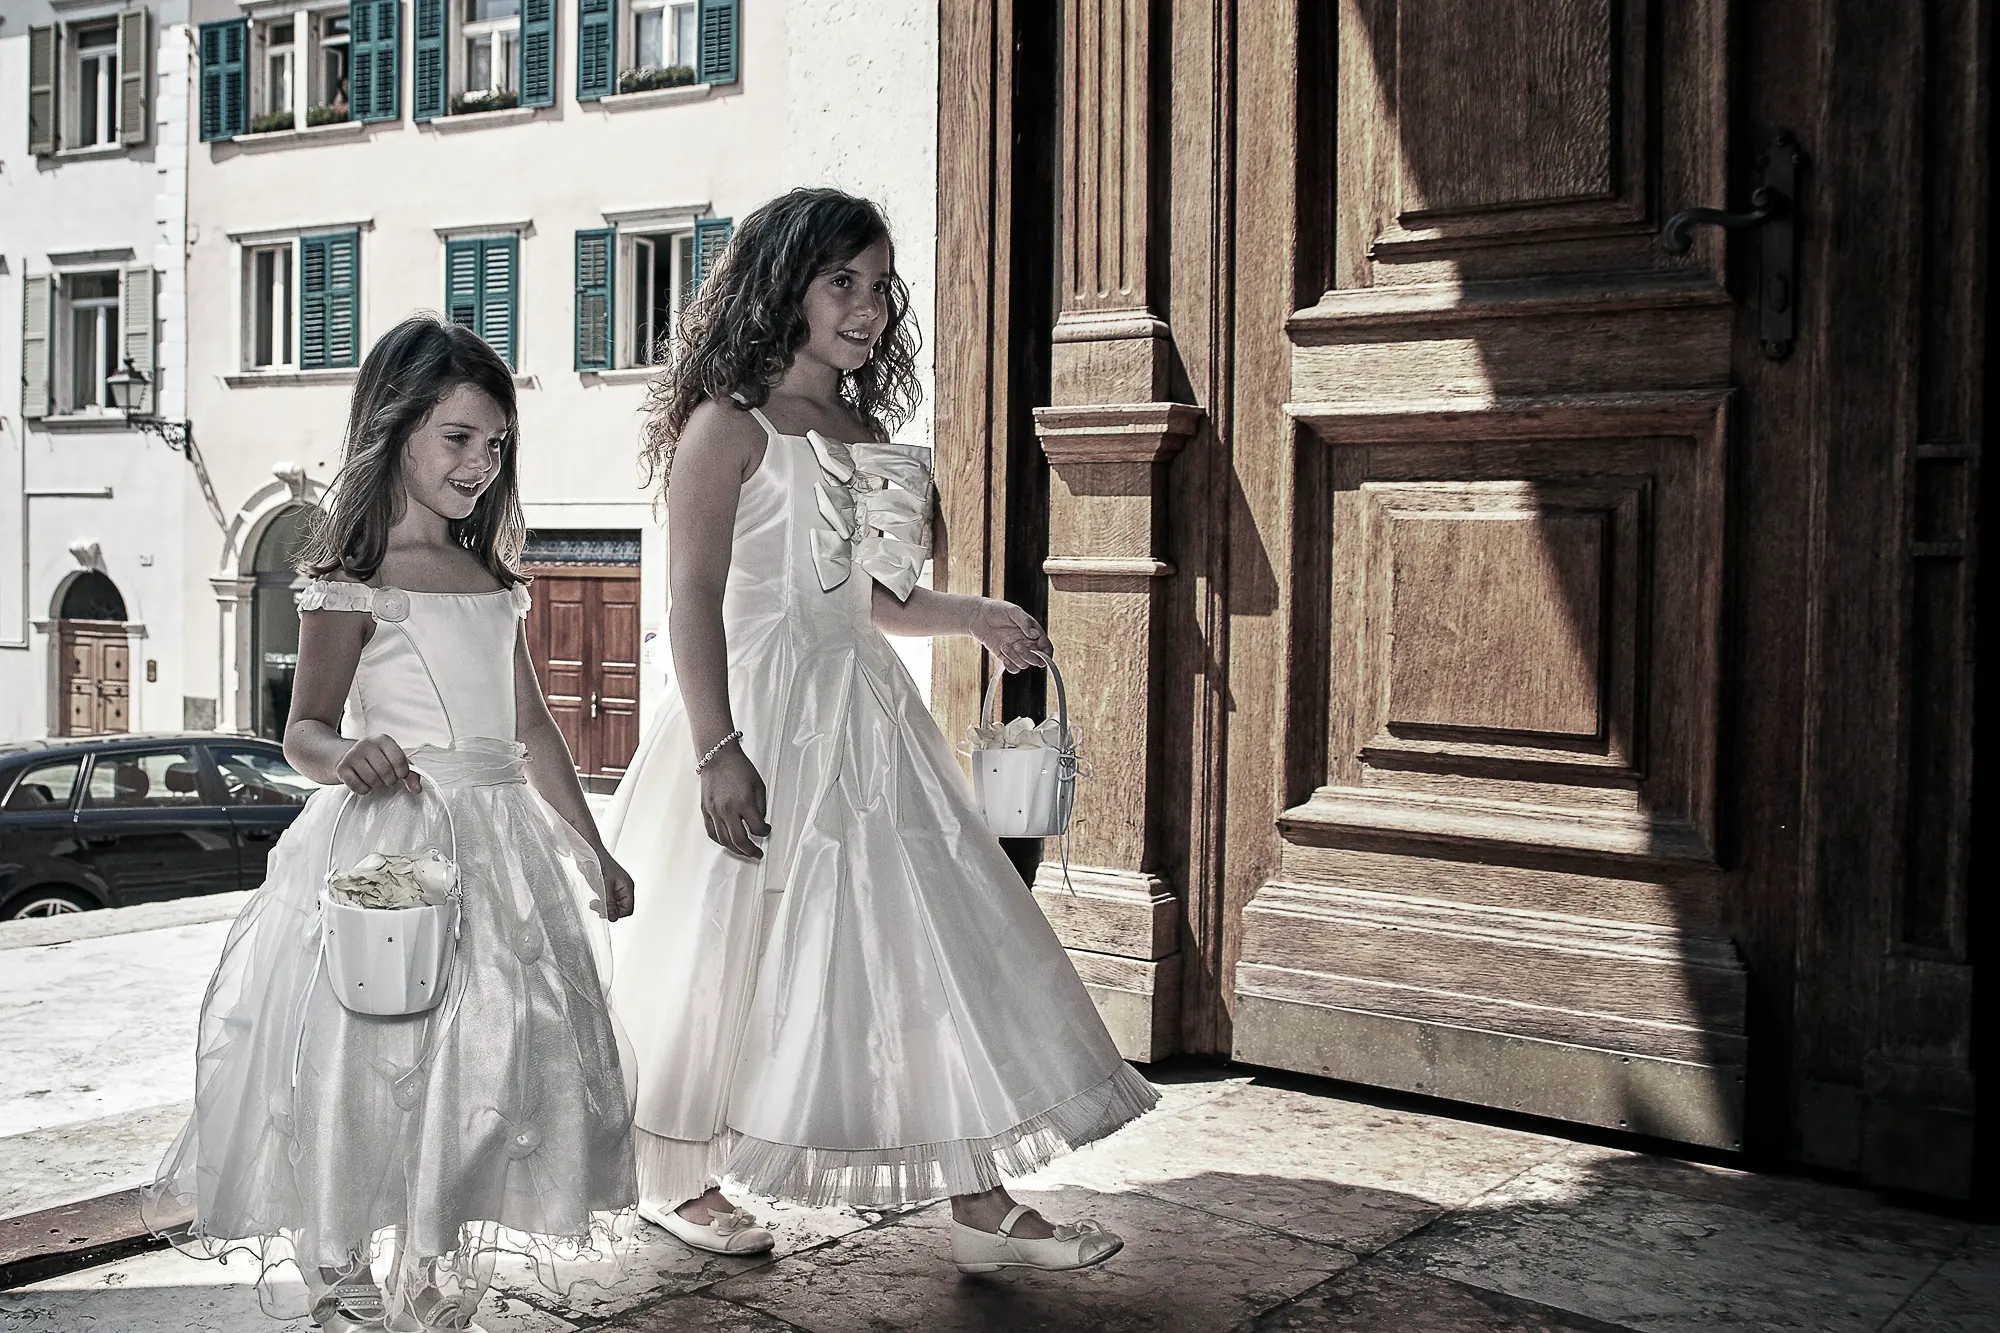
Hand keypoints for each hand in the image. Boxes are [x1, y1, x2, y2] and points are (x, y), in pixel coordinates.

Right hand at [334, 734, 420, 794]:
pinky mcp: (342, 768)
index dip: (402, 773)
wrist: (345, 755)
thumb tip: (417, 789)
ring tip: (375, 779)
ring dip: (377, 786)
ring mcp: (352, 755)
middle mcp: (366, 744)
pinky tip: (364, 782)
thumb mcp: (395, 761)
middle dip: (389, 781)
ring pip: (373, 781)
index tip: (399, 774)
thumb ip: (410, 774)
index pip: (399, 761)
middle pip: (386, 772)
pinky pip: (358, 787)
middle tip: (385, 778)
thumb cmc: (375, 759)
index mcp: (383, 740)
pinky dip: (364, 790)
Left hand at [593, 851, 635, 921]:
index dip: (617, 914)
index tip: (606, 913)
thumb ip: (609, 903)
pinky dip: (601, 904)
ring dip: (604, 908)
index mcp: (627, 887)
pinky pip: (608, 902)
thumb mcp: (605, 887)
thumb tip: (612, 917)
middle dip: (609, 911)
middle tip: (598, 908)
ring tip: (595, 904)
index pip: (628, 908)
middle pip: (621, 909)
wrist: (590, 854)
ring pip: (614, 906)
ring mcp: (615, 889)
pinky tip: (595, 900)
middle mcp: (623, 889)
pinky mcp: (608, 889)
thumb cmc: (600, 864)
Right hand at [698, 744, 769, 859]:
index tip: (766, 830)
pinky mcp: (705, 810)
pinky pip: (712, 832)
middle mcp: (728, 810)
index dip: (765, 832)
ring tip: (744, 851)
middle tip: (757, 854)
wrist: (717, 757)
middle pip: (740, 841)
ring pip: (725, 840)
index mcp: (744, 802)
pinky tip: (727, 842)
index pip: (757, 828)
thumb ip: (760, 806)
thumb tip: (759, 822)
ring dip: (736, 850)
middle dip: (751, 851)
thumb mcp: (758, 785)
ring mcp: (715, 812)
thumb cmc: (740, 768)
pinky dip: (720, 841)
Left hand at [969, 599, 1052, 672]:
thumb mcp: (1012, 611)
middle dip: (1028, 655)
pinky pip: (1014, 668)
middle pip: (1037, 659)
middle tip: (1016, 644)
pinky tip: (1003, 656)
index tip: (1039, 653)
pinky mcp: (1006, 657)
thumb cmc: (997, 610)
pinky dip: (1010, 665)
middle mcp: (1027, 644)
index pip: (1046, 647)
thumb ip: (1025, 622)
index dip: (1046, 654)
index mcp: (1034, 632)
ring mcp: (1017, 652)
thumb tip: (1035, 635)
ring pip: (1024, 664)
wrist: (979, 616)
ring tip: (1004, 645)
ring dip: (1015, 657)